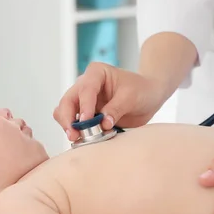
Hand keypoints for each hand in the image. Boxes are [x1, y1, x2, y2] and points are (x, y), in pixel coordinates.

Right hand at [53, 62, 167, 140]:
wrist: (149, 96)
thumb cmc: (142, 90)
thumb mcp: (131, 97)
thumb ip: (116, 109)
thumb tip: (103, 124)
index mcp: (96, 73)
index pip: (85, 89)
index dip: (84, 106)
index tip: (86, 121)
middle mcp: (85, 84)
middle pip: (67, 101)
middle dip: (68, 118)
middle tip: (74, 135)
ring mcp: (83, 100)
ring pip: (64, 112)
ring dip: (68, 126)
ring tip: (77, 139)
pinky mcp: (86, 114)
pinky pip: (73, 122)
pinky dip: (75, 131)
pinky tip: (82, 139)